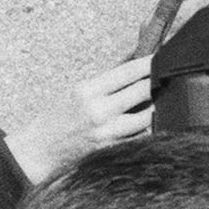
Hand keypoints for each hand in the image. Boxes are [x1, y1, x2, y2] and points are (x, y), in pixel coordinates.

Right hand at [5, 51, 160, 181]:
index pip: (127, 72)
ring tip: (164, 98)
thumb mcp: (78, 91)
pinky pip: (141, 137)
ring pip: (148, 117)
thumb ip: (108, 79)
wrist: (40, 151)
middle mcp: (99, 112)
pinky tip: (154, 121)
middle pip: (143, 91)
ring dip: (158, 106)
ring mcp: (108, 133)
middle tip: (168, 77)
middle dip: (158, 82)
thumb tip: (134, 59)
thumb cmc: (57, 118)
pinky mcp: (113, 151)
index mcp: (88, 91)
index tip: (160, 57)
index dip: (148, 63)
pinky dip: (149, 128)